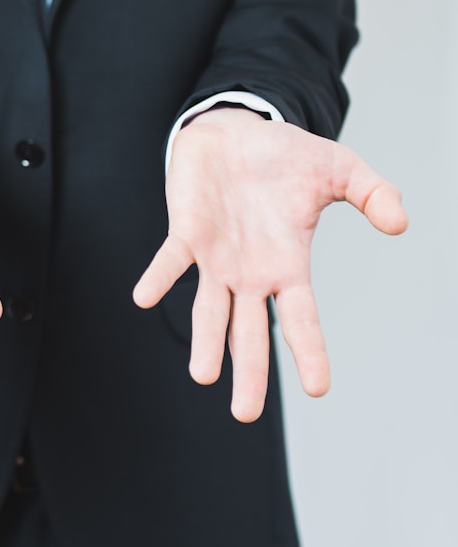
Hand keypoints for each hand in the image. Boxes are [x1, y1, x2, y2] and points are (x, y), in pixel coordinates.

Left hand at [133, 108, 407, 422]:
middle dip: (248, 373)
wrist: (234, 130)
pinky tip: (144, 298)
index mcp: (287, 266)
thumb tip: (401, 223)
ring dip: (206, 341)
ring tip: (203, 376)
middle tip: (244, 415)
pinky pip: (170, 260)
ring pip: (208, 310)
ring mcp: (215, 258)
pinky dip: (159, 278)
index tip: (317, 389)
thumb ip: (372, 193)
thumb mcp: (339, 169)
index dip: (309, 352)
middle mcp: (249, 273)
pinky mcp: (186, 232)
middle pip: (250, 332)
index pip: (302, 319)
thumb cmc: (285, 157)